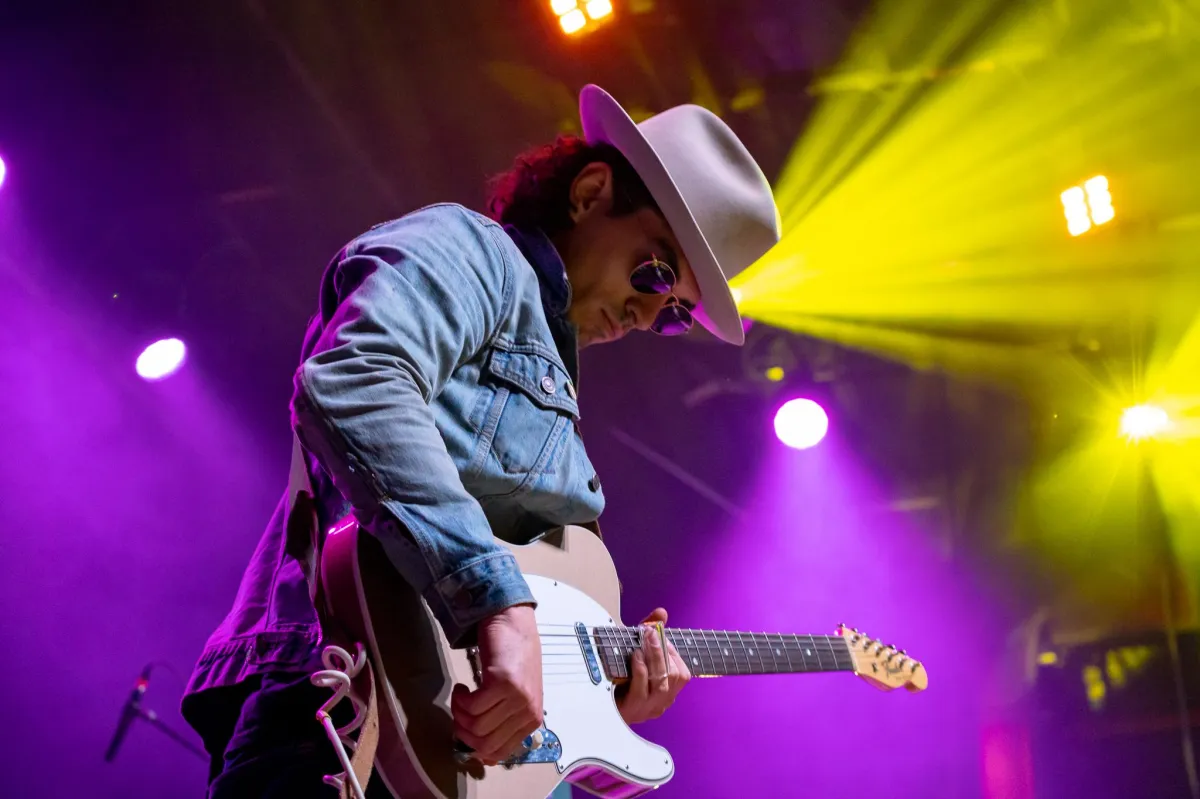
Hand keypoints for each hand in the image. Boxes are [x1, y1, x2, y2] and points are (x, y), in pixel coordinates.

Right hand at [450, 604, 542, 765]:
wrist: (513, 621)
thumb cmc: (513, 657)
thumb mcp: (514, 696)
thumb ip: (503, 722)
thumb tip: (482, 755)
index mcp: (531, 720)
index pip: (499, 753)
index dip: (474, 747)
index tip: (464, 728)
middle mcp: (527, 712)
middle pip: (485, 744)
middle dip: (463, 732)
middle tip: (458, 712)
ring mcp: (517, 697)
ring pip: (476, 727)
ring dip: (459, 713)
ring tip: (461, 696)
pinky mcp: (503, 682)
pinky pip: (472, 707)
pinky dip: (460, 700)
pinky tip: (462, 686)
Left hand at [616, 608, 690, 724]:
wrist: (596, 703)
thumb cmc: (621, 677)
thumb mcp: (638, 653)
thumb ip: (651, 633)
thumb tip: (661, 612)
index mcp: (668, 692)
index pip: (682, 674)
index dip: (674, 652)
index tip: (661, 635)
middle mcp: (661, 702)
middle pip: (674, 677)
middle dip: (663, 651)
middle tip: (652, 633)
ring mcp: (647, 708)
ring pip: (661, 685)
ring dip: (654, 659)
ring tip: (645, 641)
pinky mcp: (631, 709)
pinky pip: (641, 690)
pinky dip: (640, 670)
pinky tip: (635, 657)